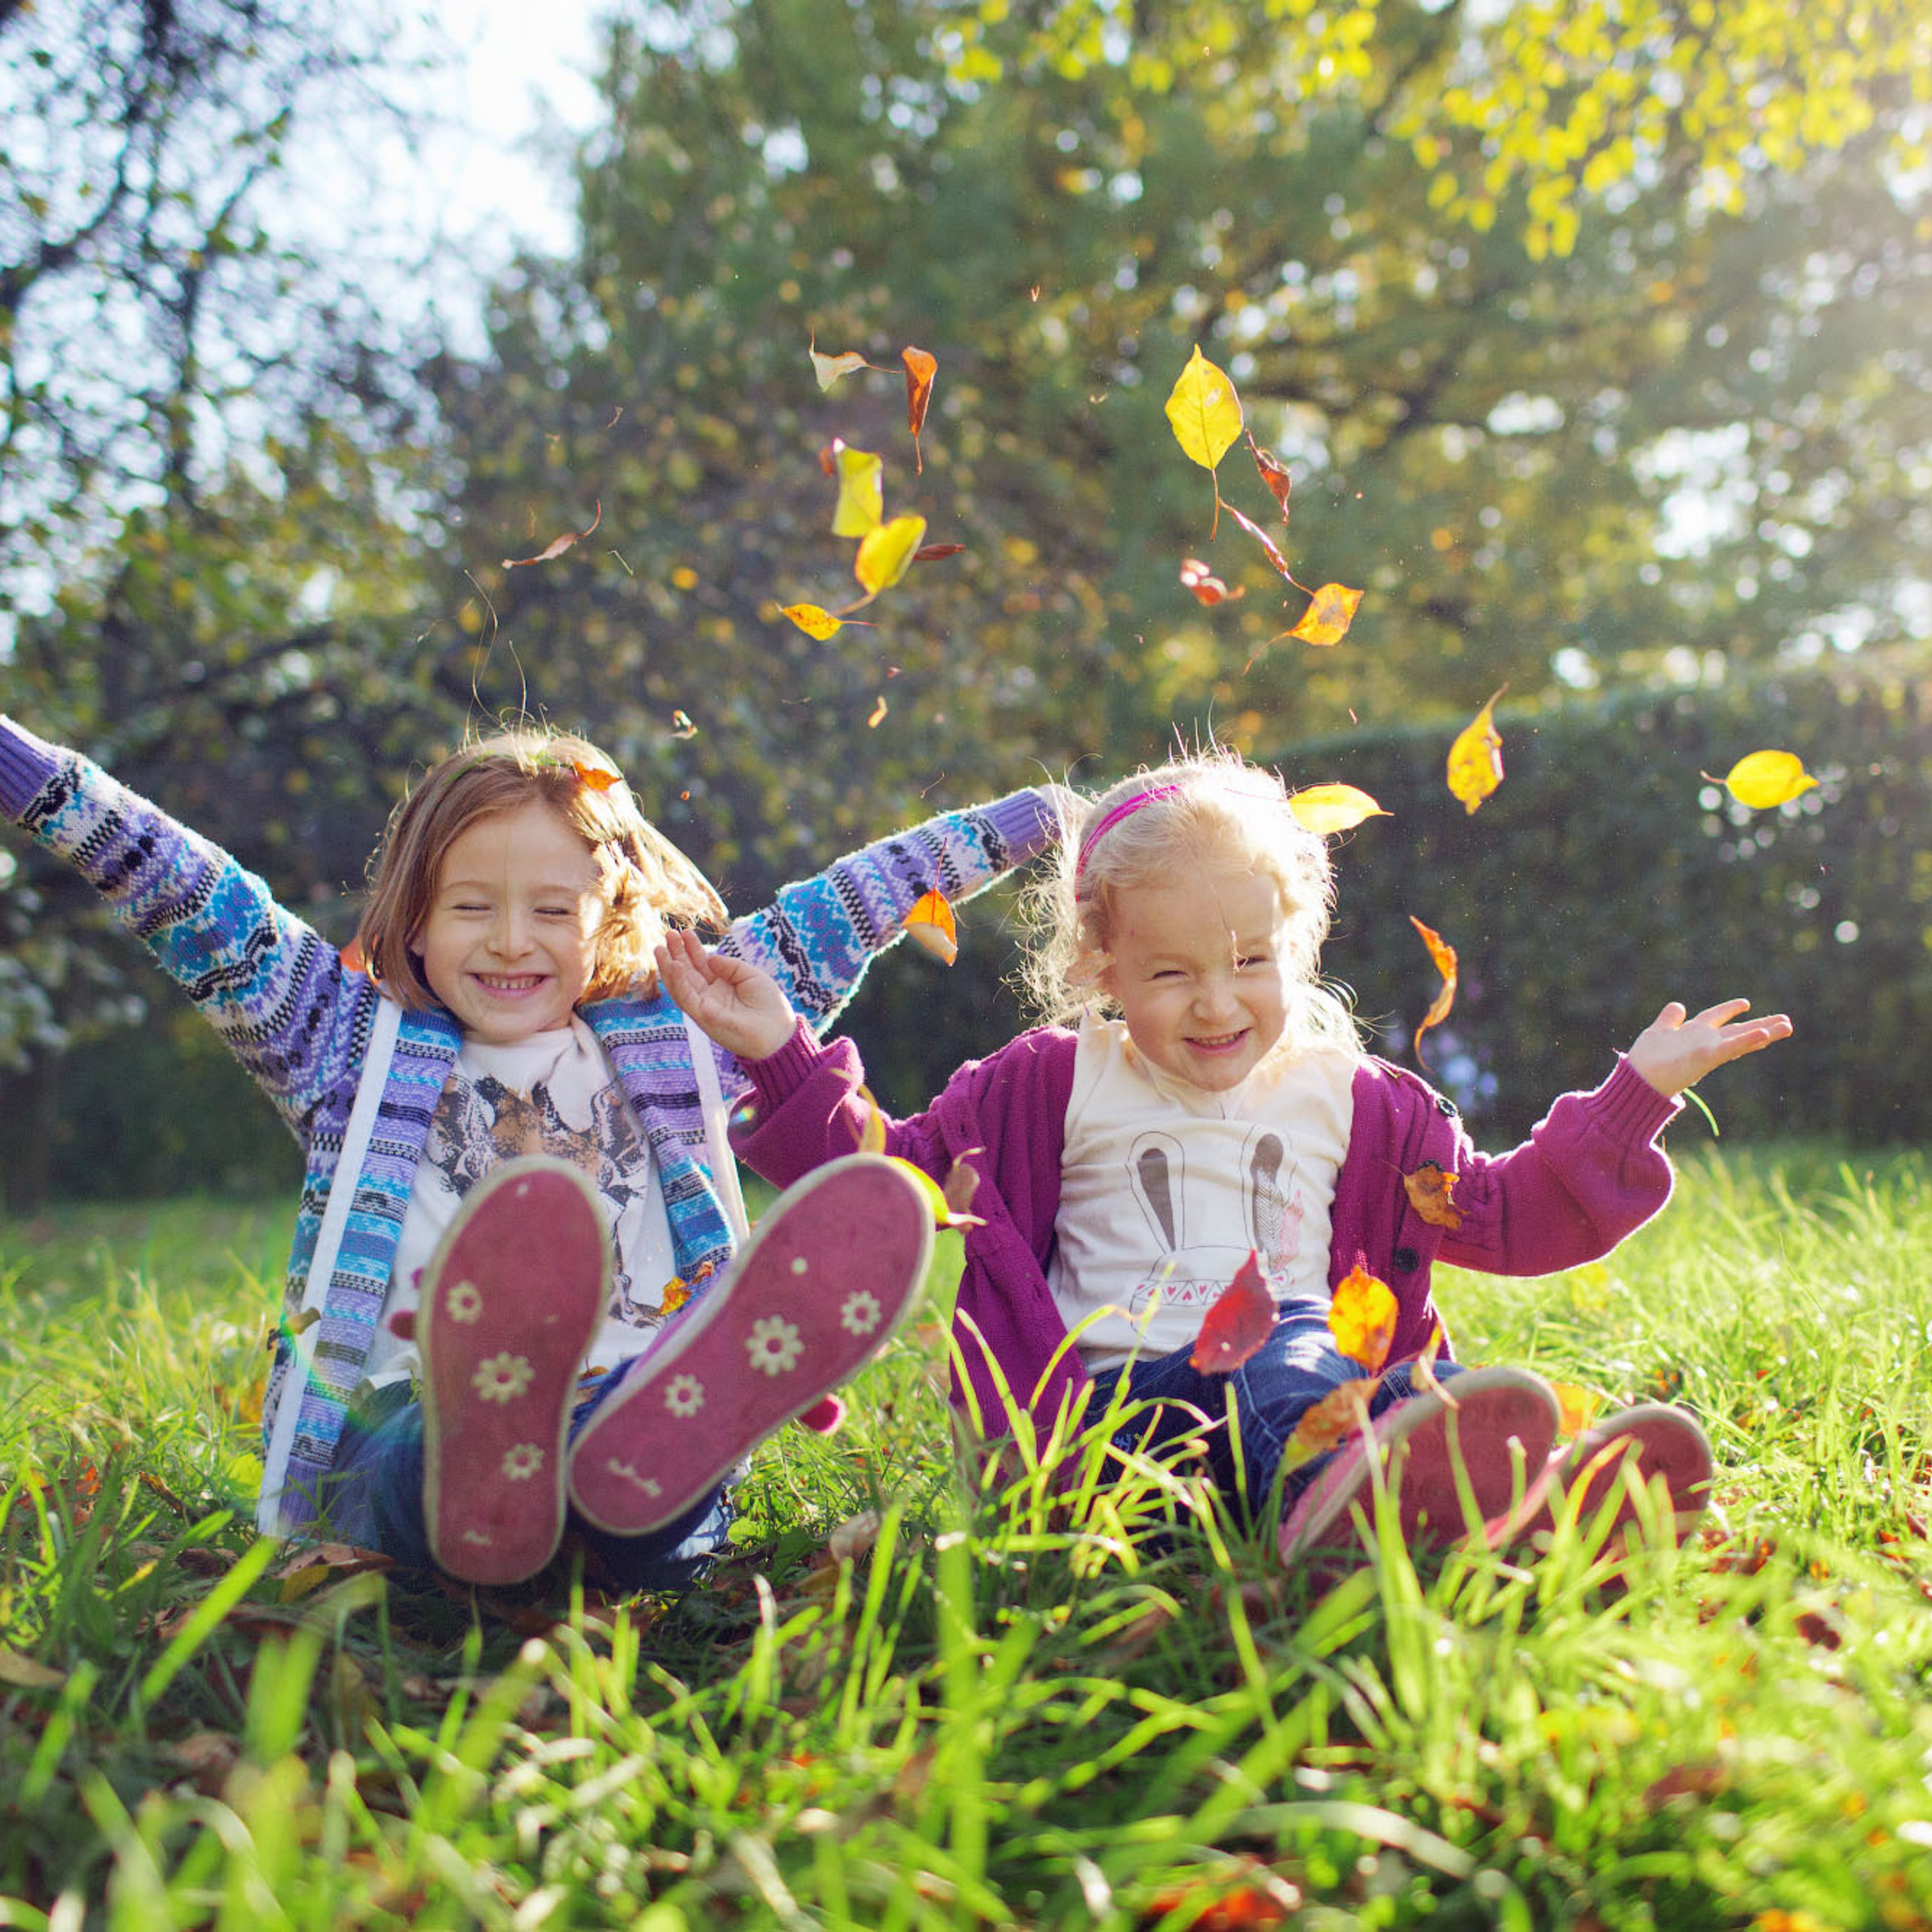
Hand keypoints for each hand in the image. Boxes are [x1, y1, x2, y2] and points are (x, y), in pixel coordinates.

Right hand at [655, 929, 799, 1060]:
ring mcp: (705, 1007)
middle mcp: (710, 996)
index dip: (692, 948)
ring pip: (680, 986)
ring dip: (669, 967)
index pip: (702, 964)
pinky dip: (679, 983)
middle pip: (687, 972)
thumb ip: (730, 965)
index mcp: (721, 985)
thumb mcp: (752, 976)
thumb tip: (710, 957)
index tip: (684, 932)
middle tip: (668, 934)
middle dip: (676, 954)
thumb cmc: (770, 1006)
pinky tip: (674, 966)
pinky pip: (687, 999)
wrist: (779, 1033)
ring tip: (661, 949)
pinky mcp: (704, 1018)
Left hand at [1625, 999, 1792, 1097]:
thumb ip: (1669, 1019)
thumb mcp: (1658, 1031)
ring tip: (1787, 1026)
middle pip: (1738, 1030)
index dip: (1731, 1010)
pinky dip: (1746, 1041)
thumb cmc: (1646, 1060)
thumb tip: (1679, 1005)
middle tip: (1787, 1021)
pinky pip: (1730, 1047)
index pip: (1719, 1020)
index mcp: (1694, 1034)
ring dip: (1764, 1032)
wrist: (1637, 1080)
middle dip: (1762, 1025)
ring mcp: (1708, 1050)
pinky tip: (1763, 1033)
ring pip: (1741, 1038)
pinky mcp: (1706, 1057)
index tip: (1747, 1003)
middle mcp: (1705, 1042)